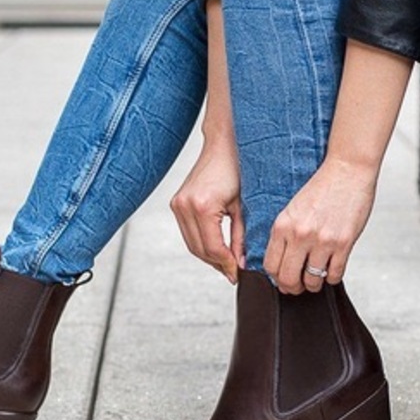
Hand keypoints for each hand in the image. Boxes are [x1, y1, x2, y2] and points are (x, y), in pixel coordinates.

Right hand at [170, 134, 244, 283]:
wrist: (222, 145)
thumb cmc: (236, 169)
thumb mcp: (243, 206)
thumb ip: (241, 237)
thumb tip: (240, 263)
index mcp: (203, 206)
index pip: (213, 248)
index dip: (226, 264)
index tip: (237, 274)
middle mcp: (185, 206)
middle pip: (199, 249)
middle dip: (217, 264)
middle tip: (233, 273)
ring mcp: (178, 204)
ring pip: (191, 244)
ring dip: (208, 256)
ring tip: (226, 263)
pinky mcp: (176, 203)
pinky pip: (187, 232)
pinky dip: (200, 243)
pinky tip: (215, 248)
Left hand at [264, 157, 376, 293]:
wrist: (347, 170)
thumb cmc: (321, 187)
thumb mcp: (292, 208)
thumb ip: (285, 233)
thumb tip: (281, 260)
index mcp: (282, 225)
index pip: (270, 265)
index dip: (275, 277)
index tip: (281, 278)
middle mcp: (300, 235)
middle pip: (287, 278)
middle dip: (291, 287)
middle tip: (296, 287)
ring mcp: (322, 241)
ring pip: (312, 280)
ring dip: (313, 285)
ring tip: (315, 280)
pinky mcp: (344, 243)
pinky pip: (335, 274)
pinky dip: (332, 278)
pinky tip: (331, 271)